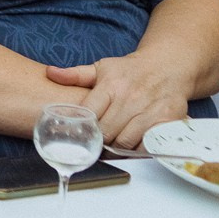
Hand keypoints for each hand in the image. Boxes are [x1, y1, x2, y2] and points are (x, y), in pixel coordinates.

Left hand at [46, 54, 189, 148]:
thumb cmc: (130, 71)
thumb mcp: (102, 68)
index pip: (89, 114)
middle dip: (97, 142)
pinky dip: (137, 150)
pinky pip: (147, 145)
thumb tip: (50, 73)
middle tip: (92, 146)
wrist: (168, 67)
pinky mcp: (167, 121)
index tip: (77, 135)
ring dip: (116, 149)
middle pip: (106, 132)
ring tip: (110, 148)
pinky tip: (131, 147)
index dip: (81, 128)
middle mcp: (130, 98)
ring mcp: (150, 110)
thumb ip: (75, 75)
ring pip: (125, 142)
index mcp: (111, 85)